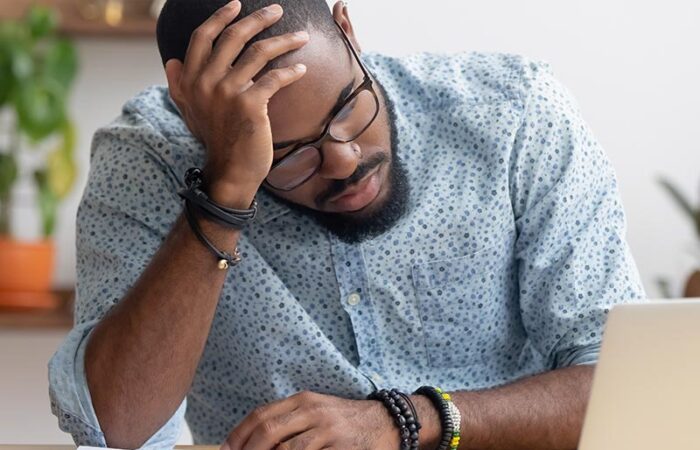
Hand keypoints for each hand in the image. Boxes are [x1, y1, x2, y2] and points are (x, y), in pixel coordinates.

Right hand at [164, 0, 309, 206]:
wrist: (230, 171)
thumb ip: (179, 84)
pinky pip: (274, 78)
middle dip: (258, 19)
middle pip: (234, 37)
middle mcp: (205, 82)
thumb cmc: (215, 140)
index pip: (203, 37)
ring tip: (302, 36)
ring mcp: (227, 92)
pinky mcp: (250, 105)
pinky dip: (291, 72)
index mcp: (190, 79)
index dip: (220, 17)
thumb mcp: (189, 111)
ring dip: (284, 40)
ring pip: (259, 53)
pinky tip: (302, 69)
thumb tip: (171, 61)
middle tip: (277, 9)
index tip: (237, 4)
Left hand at [221, 390, 400, 449]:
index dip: (239, 435)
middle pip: (269, 431)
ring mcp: (328, 431)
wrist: (387, 422)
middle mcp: (313, 411)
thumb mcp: (316, 410)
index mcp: (303, 400)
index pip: (261, 415)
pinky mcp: (342, 449)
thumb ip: (289, 419)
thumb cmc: (345, 420)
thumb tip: (253, 440)